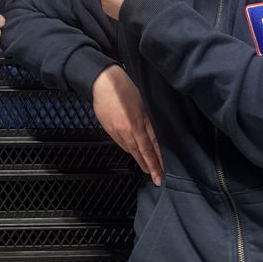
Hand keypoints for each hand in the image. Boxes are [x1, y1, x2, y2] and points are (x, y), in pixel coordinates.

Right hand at [92, 64, 162, 185]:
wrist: (102, 83)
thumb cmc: (125, 88)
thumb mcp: (142, 104)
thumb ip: (147, 122)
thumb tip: (150, 137)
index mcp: (137, 123)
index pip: (149, 147)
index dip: (155, 161)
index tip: (160, 173)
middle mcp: (127, 130)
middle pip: (140, 152)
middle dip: (148, 166)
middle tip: (156, 178)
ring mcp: (116, 131)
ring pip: (130, 149)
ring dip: (139, 159)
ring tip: (146, 167)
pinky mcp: (108, 129)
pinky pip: (120, 143)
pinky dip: (128, 149)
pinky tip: (133, 152)